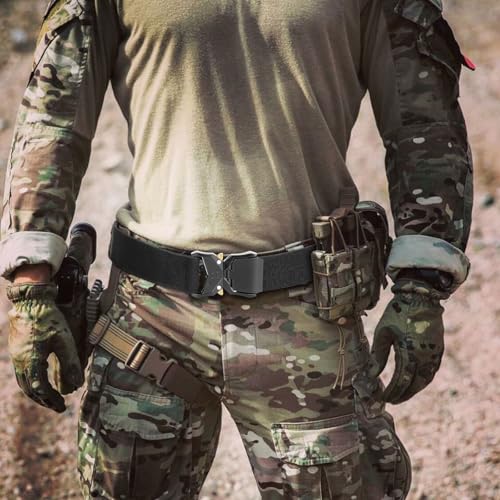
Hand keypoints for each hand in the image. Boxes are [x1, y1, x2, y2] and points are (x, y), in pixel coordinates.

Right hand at [6, 282, 83, 412]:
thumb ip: (70, 362)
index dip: (51, 399)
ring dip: (36, 392)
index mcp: (31, 360)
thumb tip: (78, 385)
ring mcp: (16, 355)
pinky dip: (31, 382)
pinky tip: (40, 381)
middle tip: (57, 407)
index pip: (40, 388)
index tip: (62, 406)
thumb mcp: (64, 340)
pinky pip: (22, 372)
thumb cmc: (49, 319)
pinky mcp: (17, 350)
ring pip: (24, 381)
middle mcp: (20, 361)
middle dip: (44, 400)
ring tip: (49, 398)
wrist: (30, 302)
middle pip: (30, 388)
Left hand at [369, 279, 444, 403]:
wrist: (420, 297)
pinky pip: (433, 371)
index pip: (401, 381)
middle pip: (415, 384)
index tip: (384, 398)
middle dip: (403, 394)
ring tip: (403, 394)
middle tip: (393, 400)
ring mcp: (434, 354)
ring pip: (425, 379)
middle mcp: (425, 356)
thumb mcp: (383, 333)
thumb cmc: (397, 313)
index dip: (392, 392)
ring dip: (414, 389)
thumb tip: (371, 375)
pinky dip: (424, 379)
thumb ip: (378, 356)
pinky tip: (416, 382)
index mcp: (409, 353)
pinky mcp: (439, 349)